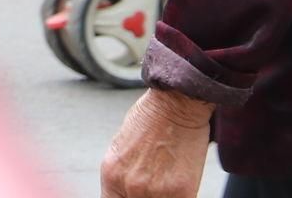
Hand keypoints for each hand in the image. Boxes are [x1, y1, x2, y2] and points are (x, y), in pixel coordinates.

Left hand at [100, 89, 214, 197]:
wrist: (177, 102)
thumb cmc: (152, 117)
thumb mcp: (122, 147)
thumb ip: (123, 172)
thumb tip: (126, 190)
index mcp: (111, 173)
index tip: (131, 197)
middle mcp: (129, 186)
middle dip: (143, 197)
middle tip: (154, 184)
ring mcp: (154, 191)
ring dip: (163, 196)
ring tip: (167, 181)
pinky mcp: (180, 192)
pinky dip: (179, 196)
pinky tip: (181, 184)